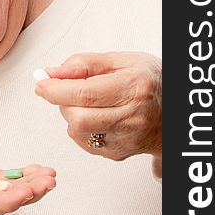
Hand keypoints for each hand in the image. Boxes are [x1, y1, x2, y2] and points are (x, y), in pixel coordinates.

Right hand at [0, 160, 55, 214]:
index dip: (4, 201)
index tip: (25, 193)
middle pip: (4, 202)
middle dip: (28, 193)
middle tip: (48, 182)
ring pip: (11, 195)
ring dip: (32, 186)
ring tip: (50, 176)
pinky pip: (8, 189)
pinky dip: (25, 179)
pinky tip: (39, 171)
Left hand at [35, 52, 161, 162]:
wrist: (173, 112)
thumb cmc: (148, 81)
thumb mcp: (121, 60)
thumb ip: (84, 64)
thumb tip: (52, 73)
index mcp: (134, 88)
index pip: (85, 93)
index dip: (55, 89)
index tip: (41, 82)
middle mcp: (132, 117)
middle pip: (78, 118)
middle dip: (62, 103)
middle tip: (66, 90)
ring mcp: (126, 139)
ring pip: (78, 132)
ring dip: (71, 115)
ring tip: (85, 103)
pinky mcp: (118, 153)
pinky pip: (84, 142)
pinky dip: (80, 128)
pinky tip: (94, 116)